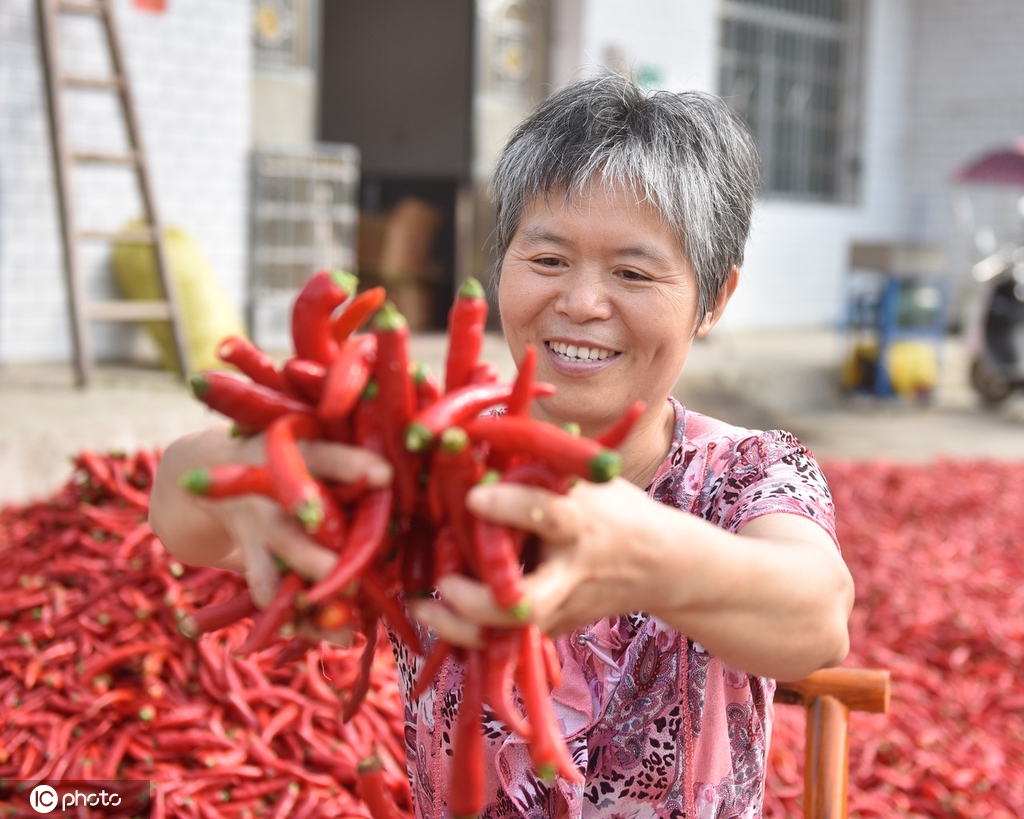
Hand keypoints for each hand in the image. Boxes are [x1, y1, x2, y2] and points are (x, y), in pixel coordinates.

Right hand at [151, 424, 391, 617]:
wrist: (208, 473)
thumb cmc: (287, 454)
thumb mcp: (308, 441)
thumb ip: (347, 459)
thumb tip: (393, 477)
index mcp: (289, 456)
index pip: (322, 458)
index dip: (352, 466)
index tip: (385, 476)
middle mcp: (267, 497)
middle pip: (289, 530)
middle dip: (315, 559)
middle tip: (350, 579)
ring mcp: (255, 533)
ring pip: (273, 576)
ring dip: (305, 603)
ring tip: (345, 627)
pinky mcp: (250, 560)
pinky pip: (270, 597)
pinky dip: (300, 622)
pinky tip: (337, 636)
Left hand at [409, 476, 658, 645]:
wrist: (660, 565)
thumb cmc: (612, 508)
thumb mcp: (586, 478)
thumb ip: (537, 463)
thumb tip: (473, 430)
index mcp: (580, 521)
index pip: (547, 513)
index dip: (510, 506)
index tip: (473, 496)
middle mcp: (569, 570)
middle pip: (529, 599)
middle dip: (485, 600)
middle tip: (446, 583)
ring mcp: (561, 607)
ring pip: (510, 634)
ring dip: (463, 626)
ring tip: (424, 605)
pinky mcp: (552, 629)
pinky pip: (504, 639)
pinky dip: (467, 631)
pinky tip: (434, 613)